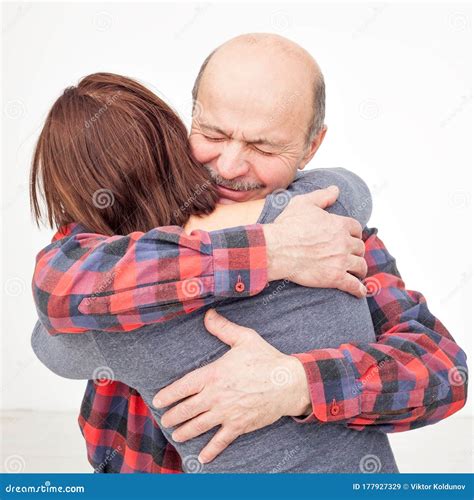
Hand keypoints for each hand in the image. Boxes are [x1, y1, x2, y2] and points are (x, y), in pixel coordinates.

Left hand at [153, 309, 310, 463]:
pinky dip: (211, 450)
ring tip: (176, 435)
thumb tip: (208, 314)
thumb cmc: (266, 359)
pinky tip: (202, 458)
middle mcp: (216, 396)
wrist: (288, 383)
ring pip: (199, 426)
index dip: (169, 395)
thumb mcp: (244, 338)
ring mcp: (226, 413)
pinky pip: (221, 441)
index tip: (158, 401)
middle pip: (187, 409)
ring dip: (185, 431)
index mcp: (214, 375)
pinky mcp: (239, 426)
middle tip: (165, 420)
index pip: (184, 386)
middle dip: (173, 416)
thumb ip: (223, 328)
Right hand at [263, 186, 366, 296]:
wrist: (277, 249)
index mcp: (339, 224)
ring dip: (360, 269)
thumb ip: (322, 196)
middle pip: (360, 248)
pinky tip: (360, 291)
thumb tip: (335, 189)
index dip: (354, 233)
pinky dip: (359, 289)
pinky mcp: (334, 278)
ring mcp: (340, 261)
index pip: (356, 228)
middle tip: (353, 255)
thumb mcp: (303, 203)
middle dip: (357, 251)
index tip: (351, 238)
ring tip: (357, 273)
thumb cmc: (287, 226)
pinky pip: (353, 285)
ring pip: (360, 266)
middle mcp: (343, 242)